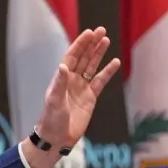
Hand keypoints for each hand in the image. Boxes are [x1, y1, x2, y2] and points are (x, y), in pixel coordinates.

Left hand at [23, 27, 120, 167]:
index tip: (89, 33)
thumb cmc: (52, 119)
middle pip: (83, 57)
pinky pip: (101, 81)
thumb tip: (63, 66)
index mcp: (61, 78)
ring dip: (99, 54)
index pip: (72, 56)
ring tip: (106, 40)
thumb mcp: (54, 101)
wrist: (58, 138)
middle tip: (101, 30)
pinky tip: (115, 62)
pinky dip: (107, 72)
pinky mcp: (90, 97)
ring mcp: (81, 88)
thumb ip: (59, 83)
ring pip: (92, 66)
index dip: (80, 44)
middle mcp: (71, 80)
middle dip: (91, 44)